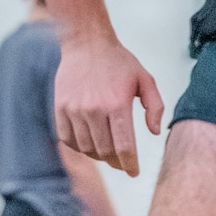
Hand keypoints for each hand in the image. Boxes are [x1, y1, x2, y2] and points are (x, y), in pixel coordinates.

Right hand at [55, 33, 162, 176]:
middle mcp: (94, 109)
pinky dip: (79, 147)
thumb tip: (154, 133)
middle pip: (105, 152)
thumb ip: (155, 106)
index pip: (124, 147)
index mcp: (117, 104)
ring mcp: (74, 109)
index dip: (130, 165)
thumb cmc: (119, 62)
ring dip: (98, 156)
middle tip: (122, 163)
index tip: (134, 172)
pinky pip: (68, 139)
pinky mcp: (60, 108)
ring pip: (86, 148)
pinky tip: (89, 144)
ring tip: (108, 153)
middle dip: (116, 162)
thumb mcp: (146, 79)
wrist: (86, 43)